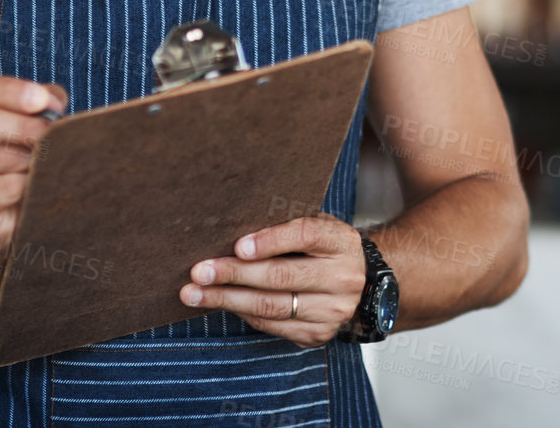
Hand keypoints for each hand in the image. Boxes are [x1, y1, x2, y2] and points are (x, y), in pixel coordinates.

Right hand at [0, 74, 65, 248]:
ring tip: (41, 160)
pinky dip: (27, 184)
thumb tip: (52, 102)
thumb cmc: (16, 153)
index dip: (10, 92)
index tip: (42, 99)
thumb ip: (41, 103)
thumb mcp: (28, 119)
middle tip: (49, 132)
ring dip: (28, 157)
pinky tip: (30, 184)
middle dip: (20, 125)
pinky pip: (4, 189)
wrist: (9, 207)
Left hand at [181, 215, 365, 347]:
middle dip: (234, 274)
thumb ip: (285, 226)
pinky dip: (243, 314)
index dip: (270, 240)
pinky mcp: (319, 334)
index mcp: (341, 242)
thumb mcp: (317, 226)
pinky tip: (223, 304)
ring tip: (196, 294)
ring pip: (272, 306)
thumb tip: (232, 232)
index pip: (305, 236)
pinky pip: (273, 326)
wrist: (363, 282)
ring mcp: (332, 311)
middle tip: (199, 272)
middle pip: (281, 276)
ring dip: (228, 300)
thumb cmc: (326, 247)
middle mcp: (342, 278)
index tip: (237, 246)